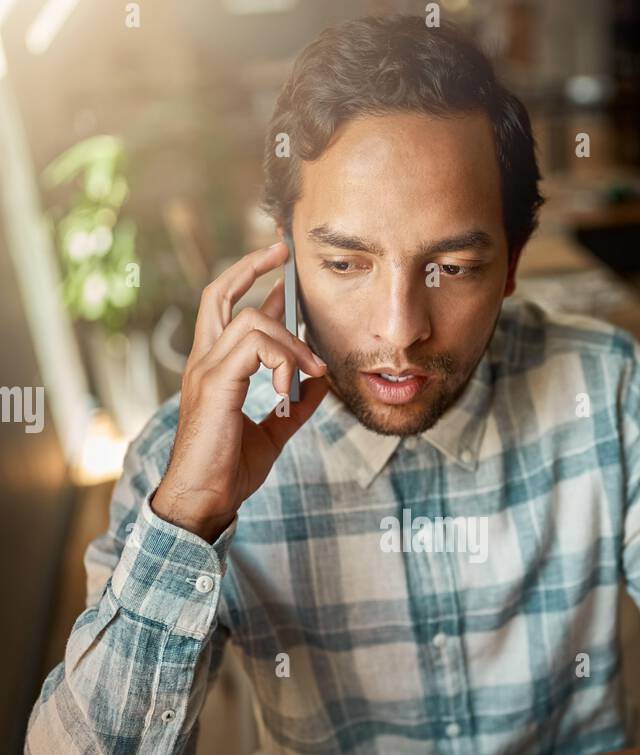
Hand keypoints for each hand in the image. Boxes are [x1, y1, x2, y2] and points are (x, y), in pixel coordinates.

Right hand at [151, 241, 328, 541]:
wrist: (205, 501)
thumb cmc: (228, 471)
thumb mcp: (273, 433)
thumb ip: (296, 405)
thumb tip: (321, 384)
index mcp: (214, 370)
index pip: (225, 310)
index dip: (252, 283)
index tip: (281, 273)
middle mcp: (204, 363)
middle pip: (218, 294)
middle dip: (251, 267)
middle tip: (282, 253)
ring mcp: (205, 371)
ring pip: (249, 320)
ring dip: (291, 342)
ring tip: (311, 372)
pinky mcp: (215, 385)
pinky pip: (253, 347)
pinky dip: (282, 360)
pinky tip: (291, 387)